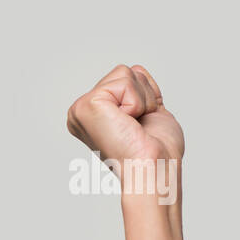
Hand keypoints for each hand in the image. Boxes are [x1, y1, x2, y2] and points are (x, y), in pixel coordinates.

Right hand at [66, 63, 184, 205]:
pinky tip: (129, 124)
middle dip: (144, 97)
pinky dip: (137, 103)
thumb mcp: (152, 112)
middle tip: (140, 127)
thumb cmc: (158, 152)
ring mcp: (81, 107)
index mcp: (96, 112)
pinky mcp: (86, 105)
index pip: (127, 78)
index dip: (146, 98)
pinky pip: (124, 81)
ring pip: (125, 73)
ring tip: (135, 126)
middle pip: (126, 72)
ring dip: (142, 101)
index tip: (142, 127)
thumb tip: (136, 70)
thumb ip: (140, 91)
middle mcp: (83, 109)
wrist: (156, 169)